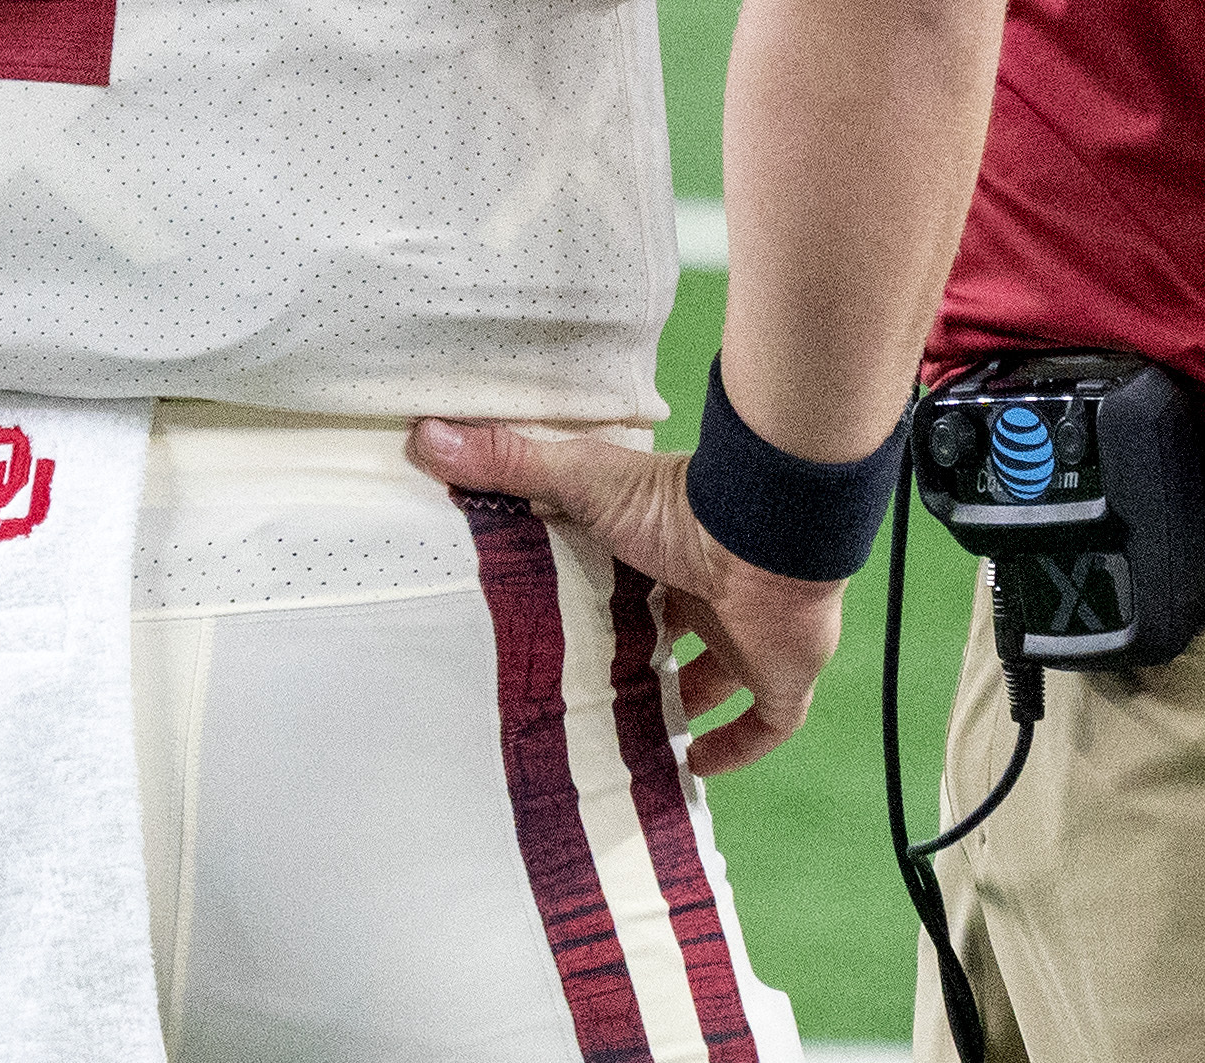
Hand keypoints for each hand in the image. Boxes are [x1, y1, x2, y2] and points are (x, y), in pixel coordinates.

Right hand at [410, 418, 847, 773]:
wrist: (767, 536)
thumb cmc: (678, 507)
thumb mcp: (582, 481)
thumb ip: (511, 463)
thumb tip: (423, 436)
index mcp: (668, 546)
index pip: (631, 580)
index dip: (601, 606)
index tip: (556, 634)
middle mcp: (711, 592)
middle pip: (670, 631)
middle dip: (637, 661)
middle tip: (583, 696)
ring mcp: (750, 637)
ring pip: (717, 677)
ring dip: (680, 704)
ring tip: (628, 737)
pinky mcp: (781, 677)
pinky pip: (765, 724)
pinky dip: (737, 748)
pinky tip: (695, 767)